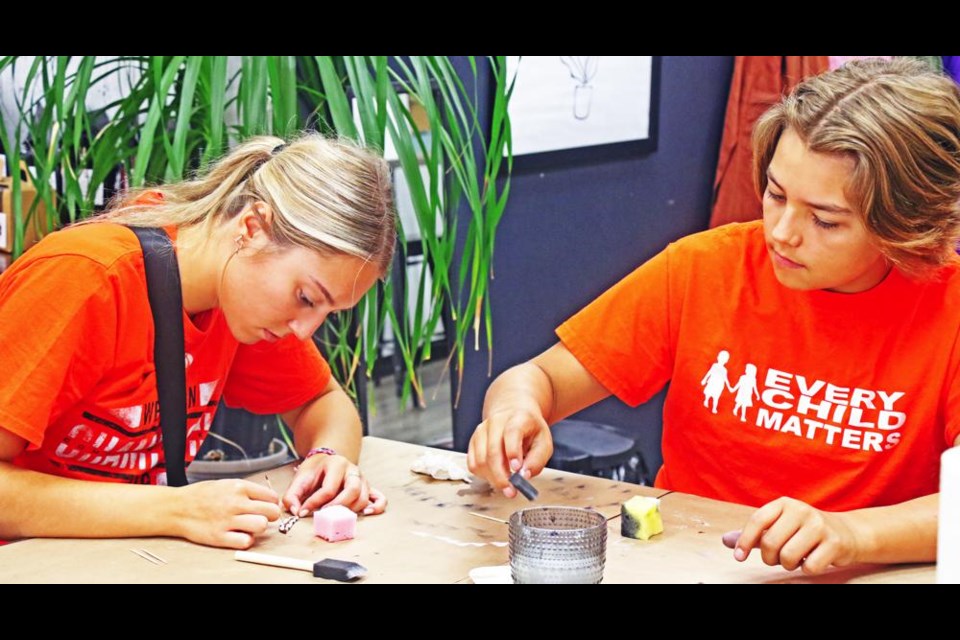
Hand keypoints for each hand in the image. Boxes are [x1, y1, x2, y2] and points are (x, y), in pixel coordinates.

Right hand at [177, 479, 281, 548]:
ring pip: (262, 525)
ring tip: (249, 526)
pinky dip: (246, 540)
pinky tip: (239, 535)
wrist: (176, 507)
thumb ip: (247, 491)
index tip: (266, 506)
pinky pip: (246, 541)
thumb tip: (268, 500)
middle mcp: (236, 503)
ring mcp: (228, 520)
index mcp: (239, 487)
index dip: (271, 503)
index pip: (272, 496)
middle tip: (261, 517)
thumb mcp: (226, 484)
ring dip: (259, 527)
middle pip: (272, 512)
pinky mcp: (220, 536)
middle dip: (270, 516)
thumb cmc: (201, 496)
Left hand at [283, 454, 386, 517]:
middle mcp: (352, 470)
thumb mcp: (299, 479)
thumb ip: (292, 496)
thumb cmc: (314, 471)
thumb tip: (296, 512)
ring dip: (351, 510)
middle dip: (337, 506)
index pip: (329, 488)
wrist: (326, 460)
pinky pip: (380, 498)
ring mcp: (362, 479)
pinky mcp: (368, 488)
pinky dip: (376, 507)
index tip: (304, 512)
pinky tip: (366, 513)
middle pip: (353, 490)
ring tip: (337, 515)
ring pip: (364, 497)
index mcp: (336, 464)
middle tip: (325, 515)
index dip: (315, 503)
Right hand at [467, 408, 552, 497]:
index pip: (512, 432)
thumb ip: (537, 459)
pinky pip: (473, 464)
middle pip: (493, 451)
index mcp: (518, 418)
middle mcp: (496, 421)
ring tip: (506, 483)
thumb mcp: (544, 442)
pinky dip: (483, 475)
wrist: (513, 413)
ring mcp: (482, 430)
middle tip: (511, 491)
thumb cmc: (529, 430)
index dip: (513, 451)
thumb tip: (524, 475)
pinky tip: (495, 475)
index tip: (517, 469)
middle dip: (501, 476)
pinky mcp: (473, 441)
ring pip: (481, 460)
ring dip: (493, 478)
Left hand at [730, 496, 861, 574]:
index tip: (739, 556)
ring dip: (788, 565)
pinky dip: (807, 569)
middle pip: (770, 543)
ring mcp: (819, 525)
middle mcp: (801, 510)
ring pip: (788, 557)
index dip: (744, 541)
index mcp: (784, 504)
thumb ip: (754, 534)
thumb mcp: (779, 526)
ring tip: (796, 558)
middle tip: (778, 559)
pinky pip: (809, 567)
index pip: (757, 521)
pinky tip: (813, 559)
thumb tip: (725, 540)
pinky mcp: (835, 543)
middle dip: (770, 558)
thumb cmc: (804, 531)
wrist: (846, 532)